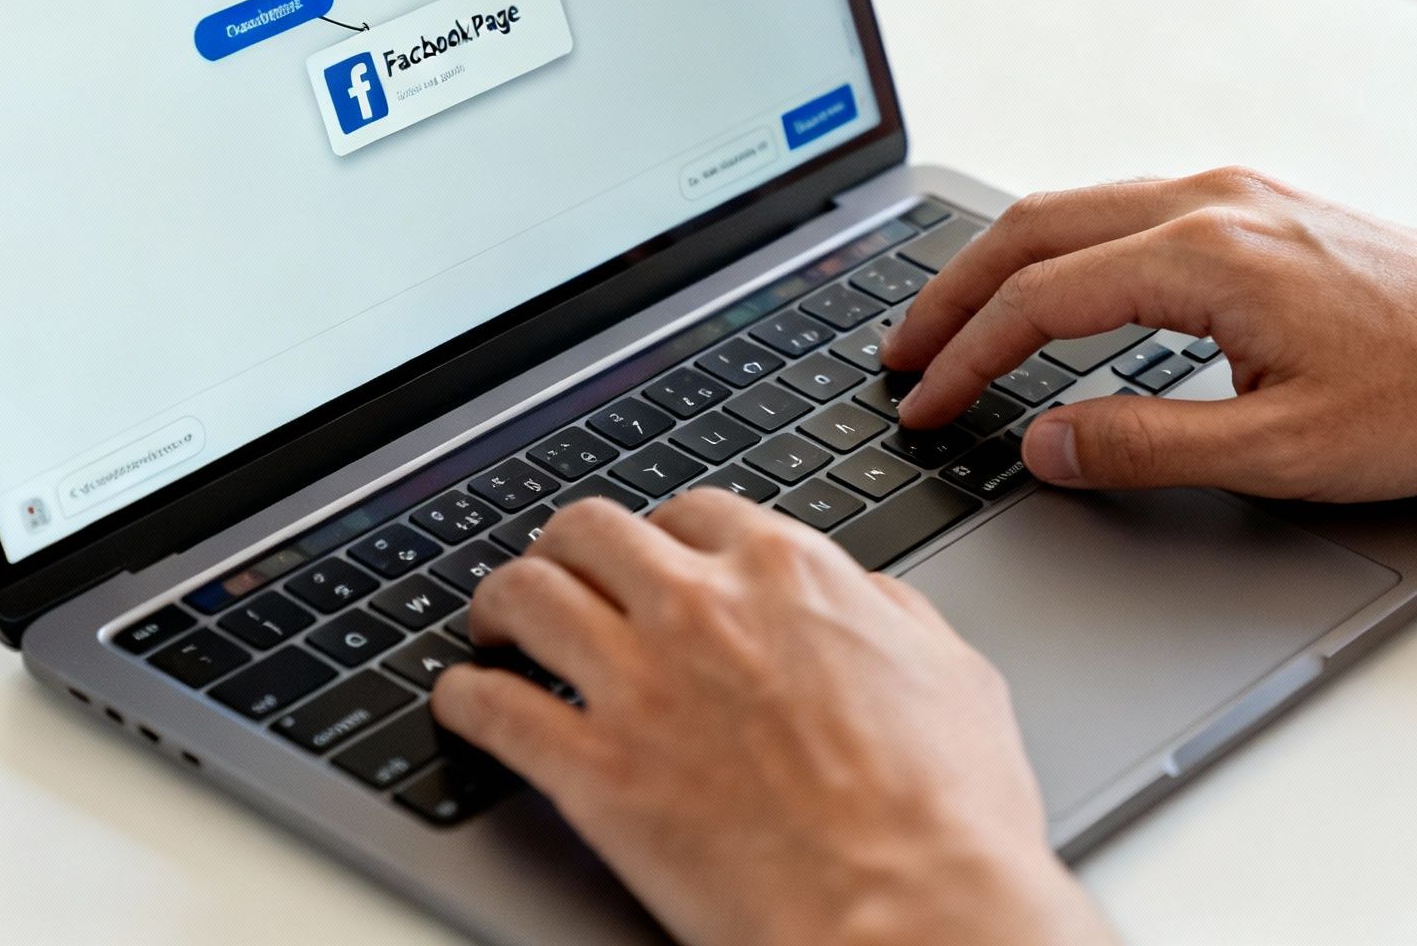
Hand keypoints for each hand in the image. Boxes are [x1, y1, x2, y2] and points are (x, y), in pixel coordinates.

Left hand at [431, 491, 1116, 945]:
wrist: (912, 911)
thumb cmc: (949, 811)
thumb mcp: (952, 672)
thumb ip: (887, 613)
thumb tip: (861, 596)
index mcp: (789, 573)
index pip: (694, 511)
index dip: (662, 532)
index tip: (651, 558)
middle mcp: (702, 606)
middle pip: (588, 532)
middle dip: (564, 548)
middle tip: (556, 574)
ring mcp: (639, 685)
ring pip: (524, 597)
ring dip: (498, 606)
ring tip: (492, 628)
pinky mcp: (593, 772)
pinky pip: (490, 709)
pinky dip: (464, 701)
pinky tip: (464, 707)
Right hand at [884, 168, 1416, 499]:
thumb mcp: (1283, 450)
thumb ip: (1146, 445)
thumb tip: (1045, 445)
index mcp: (1207, 255)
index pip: (1039, 299)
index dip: (964, 358)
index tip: (923, 405)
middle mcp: (1214, 202)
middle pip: (1034, 227)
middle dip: (952, 293)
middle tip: (900, 355)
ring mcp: (1240, 195)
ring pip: (1077, 208)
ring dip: (1004, 266)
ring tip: (955, 325)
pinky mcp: (1263, 207)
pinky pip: (1125, 212)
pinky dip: (1063, 252)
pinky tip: (1055, 295)